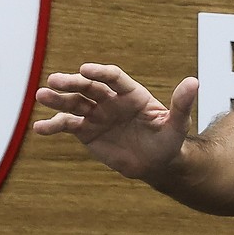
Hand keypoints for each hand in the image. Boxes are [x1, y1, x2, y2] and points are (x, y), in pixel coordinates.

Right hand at [34, 63, 198, 183]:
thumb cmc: (169, 142)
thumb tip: (194, 82)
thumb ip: (182, 105)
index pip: (113, 78)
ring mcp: (97, 114)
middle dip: (71, 83)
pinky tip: (39, 128)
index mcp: (131, 94)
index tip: (86, 70)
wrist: (156, 164)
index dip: (99, 73)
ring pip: (74, 103)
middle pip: (88, 87)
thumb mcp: (178, 125)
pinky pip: (67, 125)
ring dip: (57, 99)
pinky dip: (53, 126)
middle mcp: (111, 100)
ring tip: (41, 96)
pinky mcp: (86, 131)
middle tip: (54, 81)